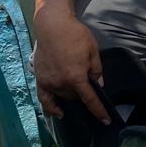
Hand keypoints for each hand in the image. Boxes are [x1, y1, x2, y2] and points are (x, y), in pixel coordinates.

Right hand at [32, 6, 109, 123]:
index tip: (105, 120)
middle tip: (88, 87)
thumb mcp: (93, 50)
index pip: (89, 99)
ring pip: (62, 97)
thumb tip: (99, 85)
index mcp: (76, 77)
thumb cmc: (76, 35)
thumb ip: (97, 70)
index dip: (98, 111)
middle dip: (83, 95)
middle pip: (75, 97)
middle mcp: (61, 84)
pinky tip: (57, 112)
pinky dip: (51, 108)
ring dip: (71, 96)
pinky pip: (44, 99)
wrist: (52, 26)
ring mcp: (49, 83)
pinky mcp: (39, 79)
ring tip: (76, 94)